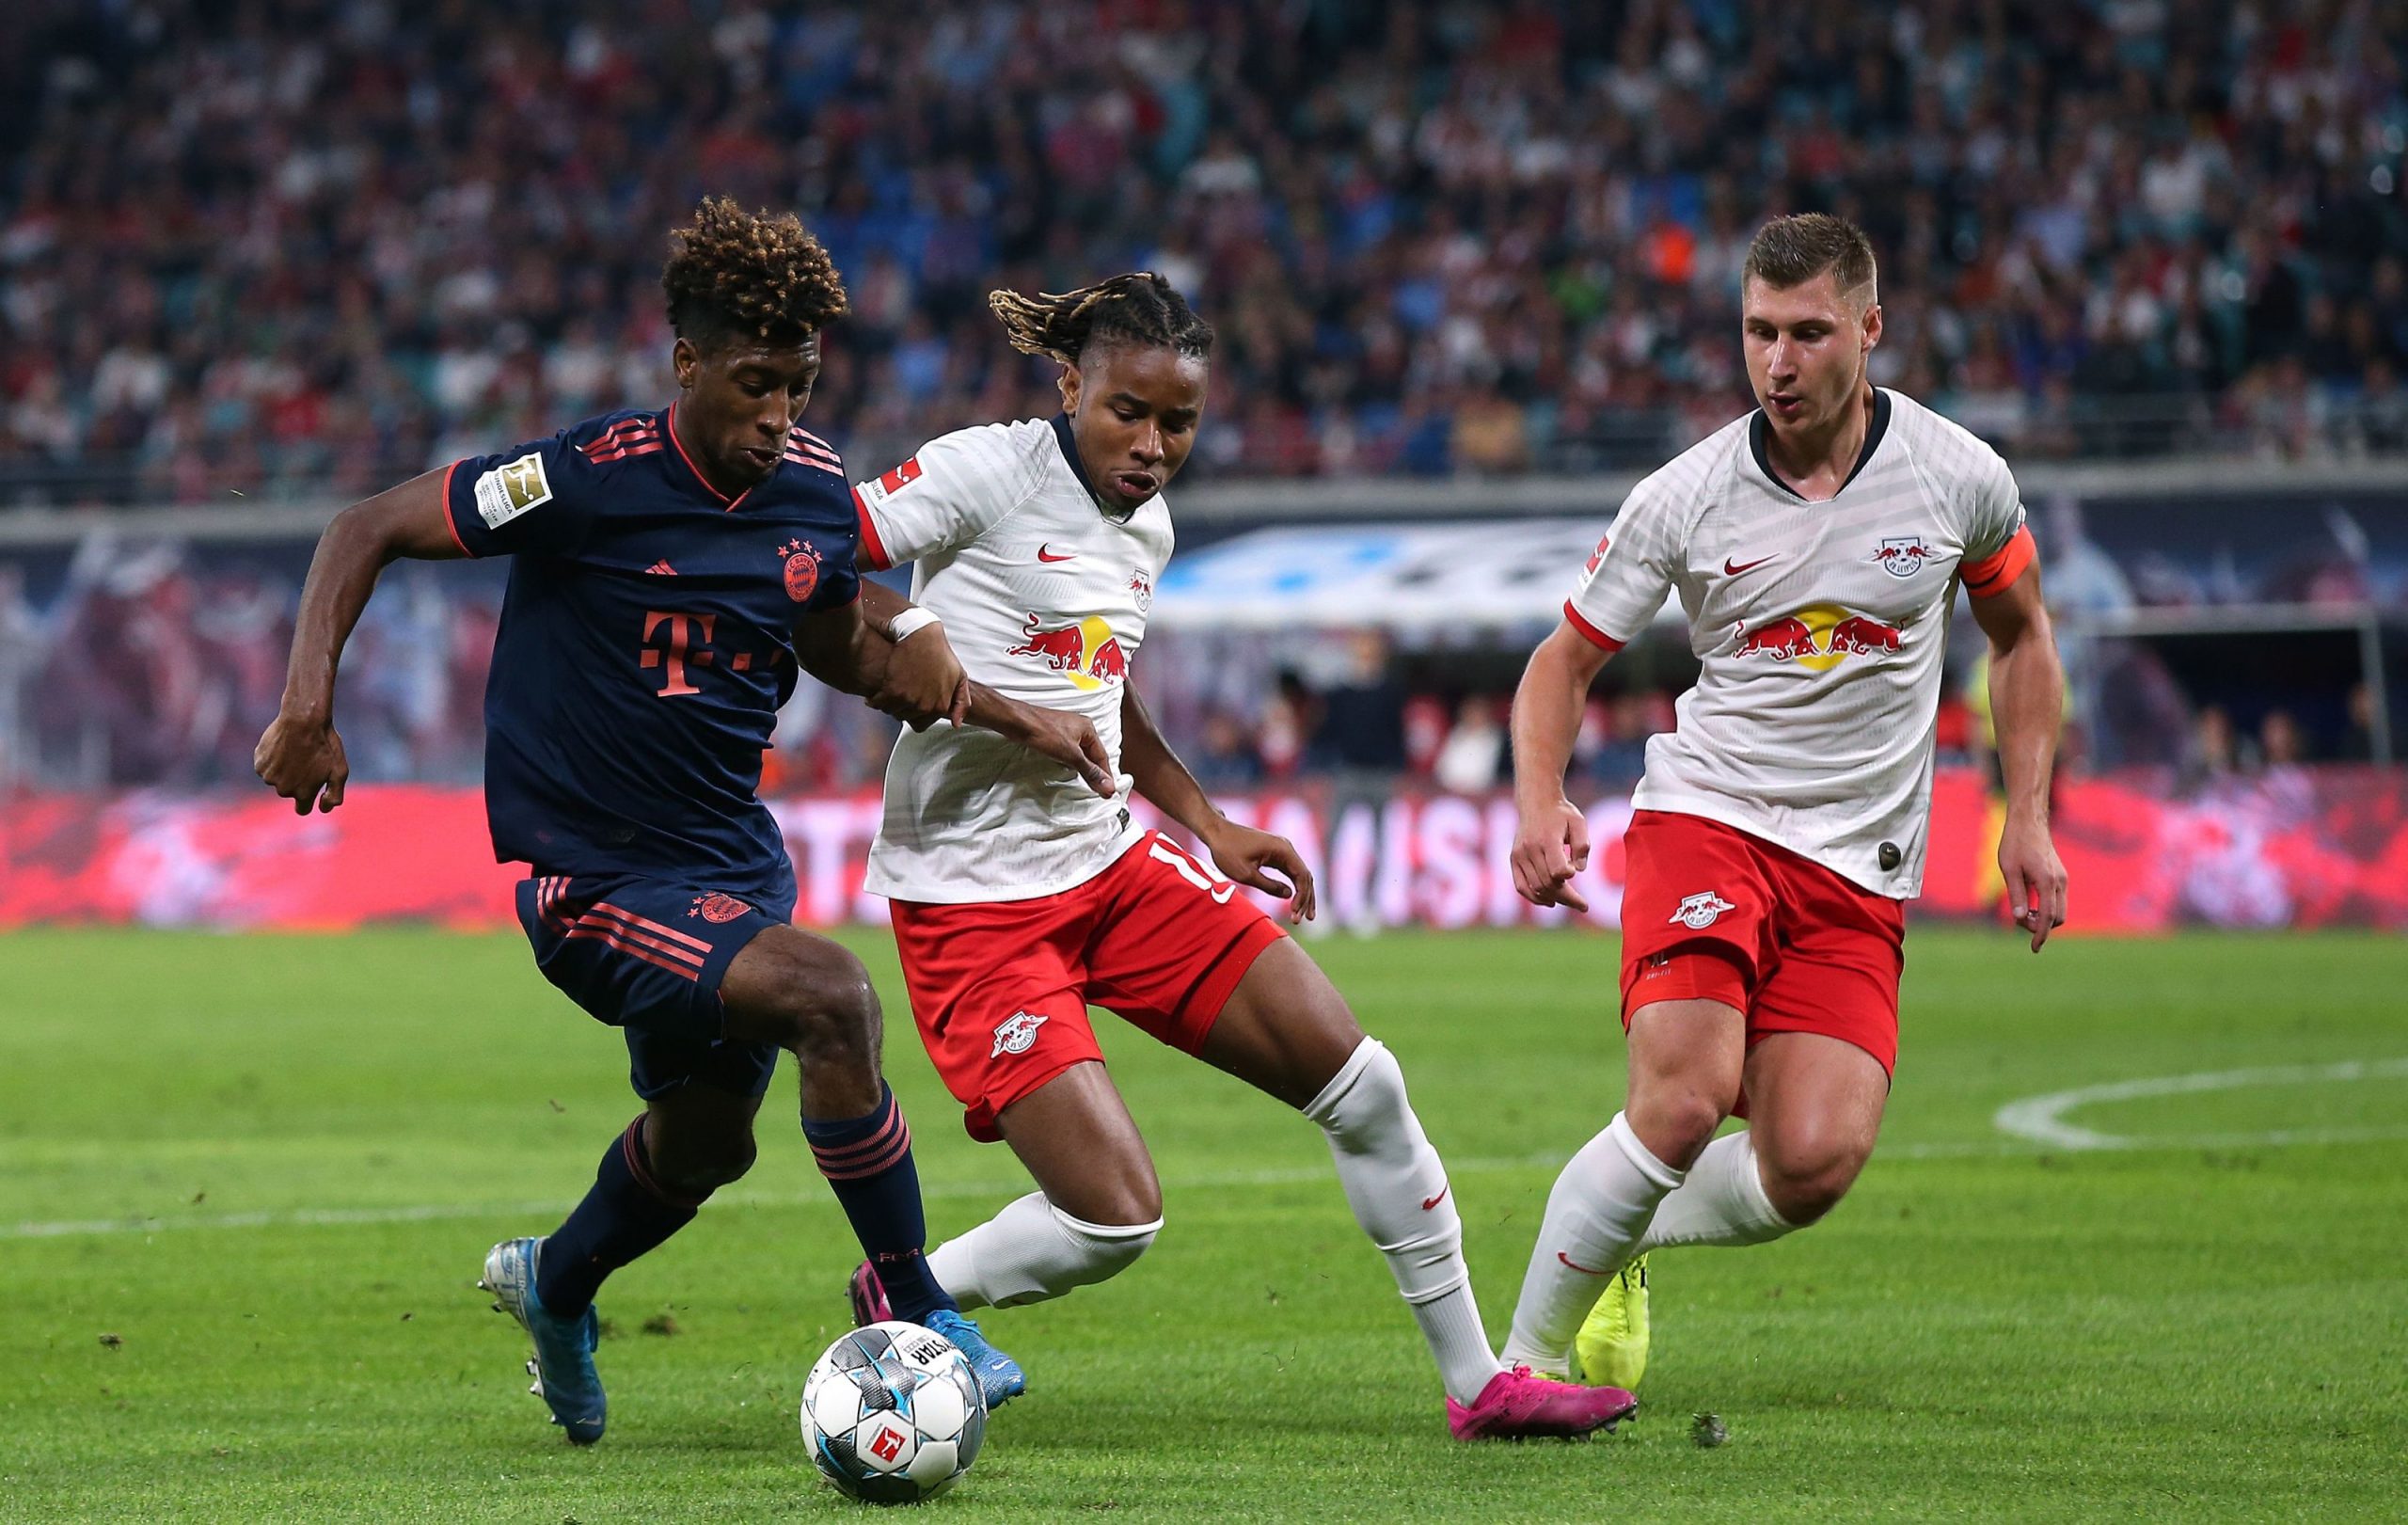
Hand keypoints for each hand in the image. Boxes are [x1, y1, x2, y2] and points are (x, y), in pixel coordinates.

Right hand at [254, 710, 349, 814]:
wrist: (303, 719)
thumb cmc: (325, 744)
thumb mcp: (339, 770)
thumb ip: (334, 794)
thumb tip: (323, 809)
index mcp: (303, 793)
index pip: (303, 809)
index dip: (308, 799)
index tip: (311, 787)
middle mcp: (283, 789)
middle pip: (290, 791)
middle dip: (297, 780)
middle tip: (307, 759)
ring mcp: (269, 777)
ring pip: (277, 778)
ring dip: (284, 769)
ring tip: (296, 750)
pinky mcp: (259, 764)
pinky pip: (266, 767)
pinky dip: (273, 760)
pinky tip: (284, 746)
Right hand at [874, 624, 970, 729]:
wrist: (921, 635)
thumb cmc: (940, 654)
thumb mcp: (959, 677)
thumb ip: (961, 702)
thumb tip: (956, 724)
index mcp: (940, 706)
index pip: (921, 724)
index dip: (914, 713)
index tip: (911, 701)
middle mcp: (925, 706)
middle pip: (905, 718)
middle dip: (901, 708)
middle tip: (900, 694)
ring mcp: (908, 700)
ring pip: (891, 712)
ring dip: (888, 704)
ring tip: (889, 692)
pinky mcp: (892, 691)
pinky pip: (878, 704)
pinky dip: (874, 699)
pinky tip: (876, 692)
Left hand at [1006, 701, 1116, 797]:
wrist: (1018, 722)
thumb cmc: (1041, 729)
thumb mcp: (1070, 755)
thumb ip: (1089, 771)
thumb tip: (1106, 784)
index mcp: (1088, 729)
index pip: (1102, 756)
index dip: (1106, 775)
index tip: (1108, 789)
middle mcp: (1079, 728)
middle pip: (1093, 755)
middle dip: (1096, 771)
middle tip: (1100, 788)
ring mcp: (1066, 731)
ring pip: (1081, 754)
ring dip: (1084, 767)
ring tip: (1088, 781)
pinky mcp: (1054, 736)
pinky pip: (1069, 752)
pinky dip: (1072, 762)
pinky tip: (1069, 768)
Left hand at [1202, 819, 1317, 923]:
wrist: (1216, 832)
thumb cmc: (1228, 852)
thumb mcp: (1246, 874)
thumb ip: (1269, 885)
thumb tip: (1289, 895)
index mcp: (1282, 850)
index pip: (1302, 876)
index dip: (1302, 897)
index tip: (1295, 914)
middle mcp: (1286, 847)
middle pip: (1305, 876)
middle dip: (1306, 899)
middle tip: (1304, 919)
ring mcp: (1281, 850)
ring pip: (1299, 874)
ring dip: (1303, 894)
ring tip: (1304, 915)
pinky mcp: (1275, 853)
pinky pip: (1290, 871)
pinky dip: (1293, 886)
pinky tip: (1294, 901)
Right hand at [1511, 796, 1590, 910]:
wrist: (1536, 801)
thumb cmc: (1561, 813)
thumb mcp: (1579, 822)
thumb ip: (1582, 845)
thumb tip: (1579, 870)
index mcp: (1547, 839)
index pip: (1557, 869)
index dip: (1568, 876)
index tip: (1574, 872)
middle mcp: (1530, 849)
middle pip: (1548, 883)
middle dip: (1567, 897)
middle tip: (1583, 905)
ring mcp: (1519, 855)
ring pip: (1536, 888)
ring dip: (1555, 899)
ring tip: (1571, 902)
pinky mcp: (1514, 860)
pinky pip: (1521, 886)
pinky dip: (1535, 898)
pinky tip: (1550, 902)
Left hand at [1998, 812, 2066, 950]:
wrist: (2029, 821)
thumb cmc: (2015, 843)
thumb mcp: (2009, 870)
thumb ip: (2016, 895)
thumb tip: (2019, 918)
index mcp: (2047, 881)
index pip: (2047, 917)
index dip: (2040, 934)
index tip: (2034, 948)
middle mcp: (2059, 881)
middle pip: (2057, 917)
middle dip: (2040, 926)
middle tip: (2019, 919)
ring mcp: (2062, 878)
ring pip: (2060, 909)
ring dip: (2044, 916)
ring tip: (2022, 910)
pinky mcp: (2060, 875)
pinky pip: (2058, 899)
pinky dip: (2047, 907)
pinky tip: (2029, 902)